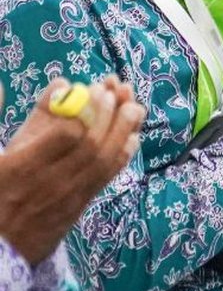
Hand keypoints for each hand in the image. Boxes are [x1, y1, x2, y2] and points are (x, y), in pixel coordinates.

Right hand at [0, 76, 144, 264]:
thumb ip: (19, 117)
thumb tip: (55, 84)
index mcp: (22, 167)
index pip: (66, 136)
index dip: (85, 110)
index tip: (91, 89)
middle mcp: (50, 182)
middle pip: (90, 146)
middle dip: (109, 114)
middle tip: (117, 91)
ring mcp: (67, 197)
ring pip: (103, 161)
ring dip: (123, 131)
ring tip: (134, 107)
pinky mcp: (78, 207)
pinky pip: (105, 179)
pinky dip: (123, 156)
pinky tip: (133, 137)